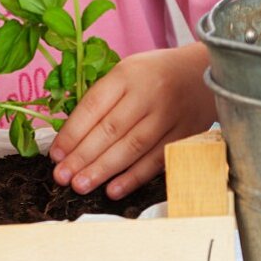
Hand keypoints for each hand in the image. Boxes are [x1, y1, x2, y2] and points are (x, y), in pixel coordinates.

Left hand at [49, 42, 215, 198]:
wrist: (205, 71)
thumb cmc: (156, 74)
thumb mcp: (127, 71)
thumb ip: (103, 98)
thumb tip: (70, 135)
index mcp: (128, 74)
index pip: (94, 105)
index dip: (73, 132)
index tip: (56, 154)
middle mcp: (148, 93)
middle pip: (111, 129)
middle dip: (82, 156)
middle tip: (62, 176)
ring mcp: (169, 115)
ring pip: (131, 148)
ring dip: (103, 170)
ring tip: (80, 185)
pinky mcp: (185, 135)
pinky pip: (156, 160)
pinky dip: (133, 177)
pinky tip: (113, 189)